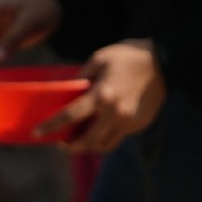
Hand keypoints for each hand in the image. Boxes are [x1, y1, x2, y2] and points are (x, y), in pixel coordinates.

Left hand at [35, 40, 163, 151]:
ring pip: (102, 145)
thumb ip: (82, 78)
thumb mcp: (100, 58)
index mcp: (102, 95)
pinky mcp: (138, 125)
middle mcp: (114, 113)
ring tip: (80, 139)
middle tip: (62, 143)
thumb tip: (67, 92)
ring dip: (89, 145)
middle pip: (86, 141)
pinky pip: (118, 138)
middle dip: (71, 145)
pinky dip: (106, 137)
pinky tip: (101, 129)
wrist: (165, 63)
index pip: (70, 116)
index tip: (37, 134)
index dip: (52, 126)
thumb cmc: (128, 56)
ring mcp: (128, 122)